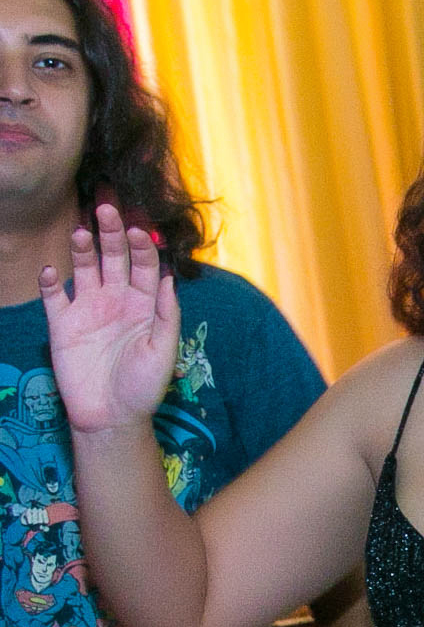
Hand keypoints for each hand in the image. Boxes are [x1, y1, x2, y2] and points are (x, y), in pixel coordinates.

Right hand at [39, 204, 179, 433]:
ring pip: (84, 269)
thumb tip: (170, 277)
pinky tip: (50, 270)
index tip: (138, 231)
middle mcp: (117, 299)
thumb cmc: (144, 385)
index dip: (141, 246)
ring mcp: (89, 309)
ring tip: (82, 233)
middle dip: (112, 233)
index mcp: (145, 303)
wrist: (112, 417)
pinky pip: (54, 297)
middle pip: (114, 257)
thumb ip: (167, 314)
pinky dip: (49, 282)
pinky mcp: (63, 325)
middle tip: (106, 209)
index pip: (144, 264)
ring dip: (82, 249)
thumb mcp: (164, 349)